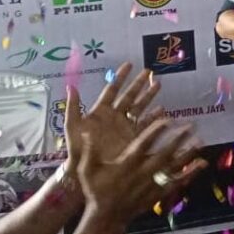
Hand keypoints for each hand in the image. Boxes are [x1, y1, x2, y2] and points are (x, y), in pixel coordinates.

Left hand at [64, 62, 163, 177]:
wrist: (86, 169)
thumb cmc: (78, 148)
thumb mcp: (72, 126)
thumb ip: (73, 107)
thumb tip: (71, 86)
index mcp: (101, 111)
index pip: (112, 89)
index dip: (121, 77)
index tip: (130, 64)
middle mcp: (115, 115)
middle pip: (129, 95)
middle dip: (139, 83)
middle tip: (149, 71)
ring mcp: (124, 126)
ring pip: (139, 106)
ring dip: (148, 96)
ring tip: (158, 84)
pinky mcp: (132, 137)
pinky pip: (145, 124)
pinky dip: (154, 117)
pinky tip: (162, 110)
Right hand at [77, 118, 205, 227]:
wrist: (106, 218)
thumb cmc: (96, 191)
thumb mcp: (87, 171)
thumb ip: (89, 152)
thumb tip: (87, 133)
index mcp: (126, 164)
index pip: (143, 144)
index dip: (155, 131)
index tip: (167, 119)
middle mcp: (142, 173)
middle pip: (164, 153)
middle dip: (178, 139)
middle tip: (191, 125)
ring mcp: (152, 184)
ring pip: (173, 167)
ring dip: (188, 154)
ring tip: (200, 141)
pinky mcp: (158, 193)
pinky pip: (177, 182)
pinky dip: (190, 173)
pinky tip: (202, 164)